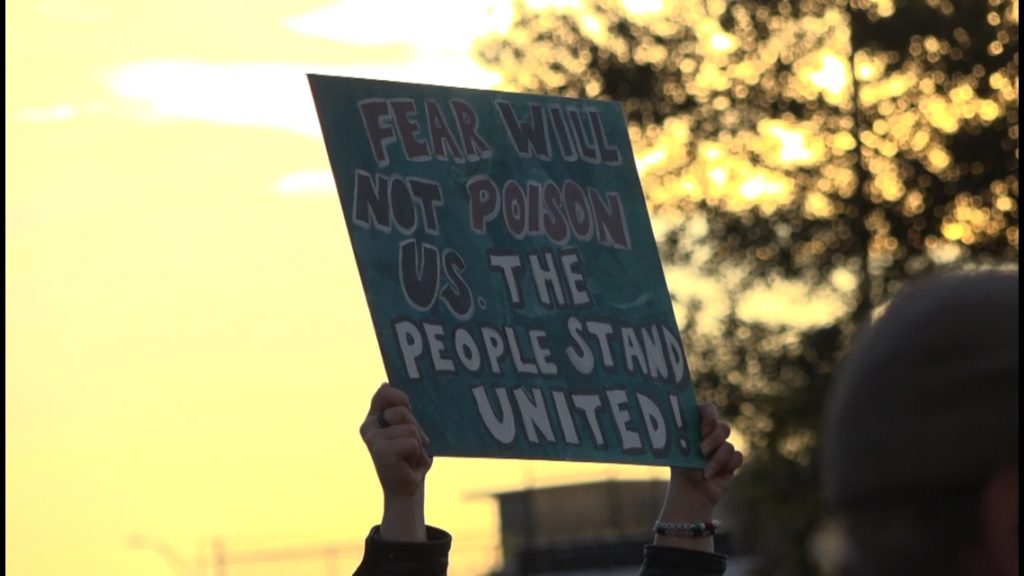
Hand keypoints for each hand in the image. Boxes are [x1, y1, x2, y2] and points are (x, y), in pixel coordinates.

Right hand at [360, 383, 431, 540]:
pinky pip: (411, 443)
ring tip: (411, 456)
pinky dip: (417, 454)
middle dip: (415, 428)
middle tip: (412, 446)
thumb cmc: (410, 457)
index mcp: (374, 418)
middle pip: (402, 411)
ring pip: (409, 428)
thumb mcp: (407, 429)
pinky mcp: (380, 452)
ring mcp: (373, 439)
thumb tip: (384, 384)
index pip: (384, 393)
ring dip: (418, 443)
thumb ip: (399, 409)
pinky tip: (409, 464)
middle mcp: (369, 427)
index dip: (400, 397)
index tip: (408, 408)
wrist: (408, 489)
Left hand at [673, 402, 742, 506]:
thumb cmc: (680, 469)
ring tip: (704, 471)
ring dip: (716, 459)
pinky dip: (726, 466)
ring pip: (728, 445)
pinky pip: (737, 456)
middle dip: (714, 439)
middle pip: (723, 427)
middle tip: (702, 450)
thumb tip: (675, 417)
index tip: (702, 430)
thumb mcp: (678, 448)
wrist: (690, 492)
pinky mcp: (731, 461)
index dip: (709, 416)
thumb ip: (681, 432)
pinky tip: (714, 475)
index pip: (707, 409)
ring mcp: (722, 448)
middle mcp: (711, 435)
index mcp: (697, 426)